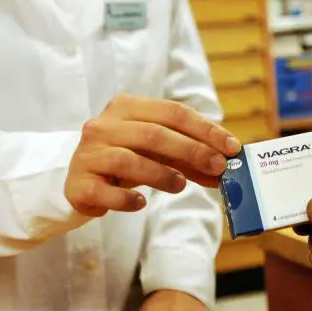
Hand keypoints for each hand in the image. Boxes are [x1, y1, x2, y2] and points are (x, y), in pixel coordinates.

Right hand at [64, 95, 241, 216]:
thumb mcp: (156, 152)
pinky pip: (105, 191)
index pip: (173, 112)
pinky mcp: (79, 183)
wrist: (79, 180)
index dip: (205, 129)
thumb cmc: (125, 160)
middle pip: (154, 133)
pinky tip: (141, 203)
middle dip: (192, 150)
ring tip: (181, 186)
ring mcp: (89, 153)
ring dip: (162, 174)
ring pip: (130, 160)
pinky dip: (126, 198)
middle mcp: (104, 125)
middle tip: (217, 167)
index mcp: (126, 107)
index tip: (232, 147)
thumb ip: (187, 157)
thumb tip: (224, 168)